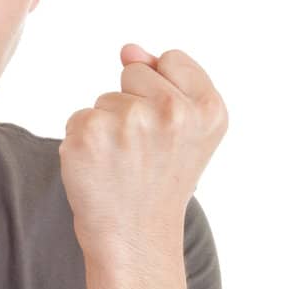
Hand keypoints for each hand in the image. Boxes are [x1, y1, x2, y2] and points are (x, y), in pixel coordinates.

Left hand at [58, 44, 227, 261]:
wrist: (134, 239)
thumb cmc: (159, 182)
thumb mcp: (185, 129)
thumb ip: (165, 78)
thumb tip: (128, 49)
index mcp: (208, 108)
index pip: (170, 59)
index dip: (162, 92)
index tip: (167, 133)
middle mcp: (173, 112)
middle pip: (134, 73)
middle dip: (133, 106)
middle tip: (142, 154)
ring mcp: (129, 123)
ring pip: (105, 98)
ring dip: (108, 127)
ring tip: (122, 165)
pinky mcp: (87, 135)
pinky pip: (79, 117)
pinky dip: (83, 142)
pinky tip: (100, 170)